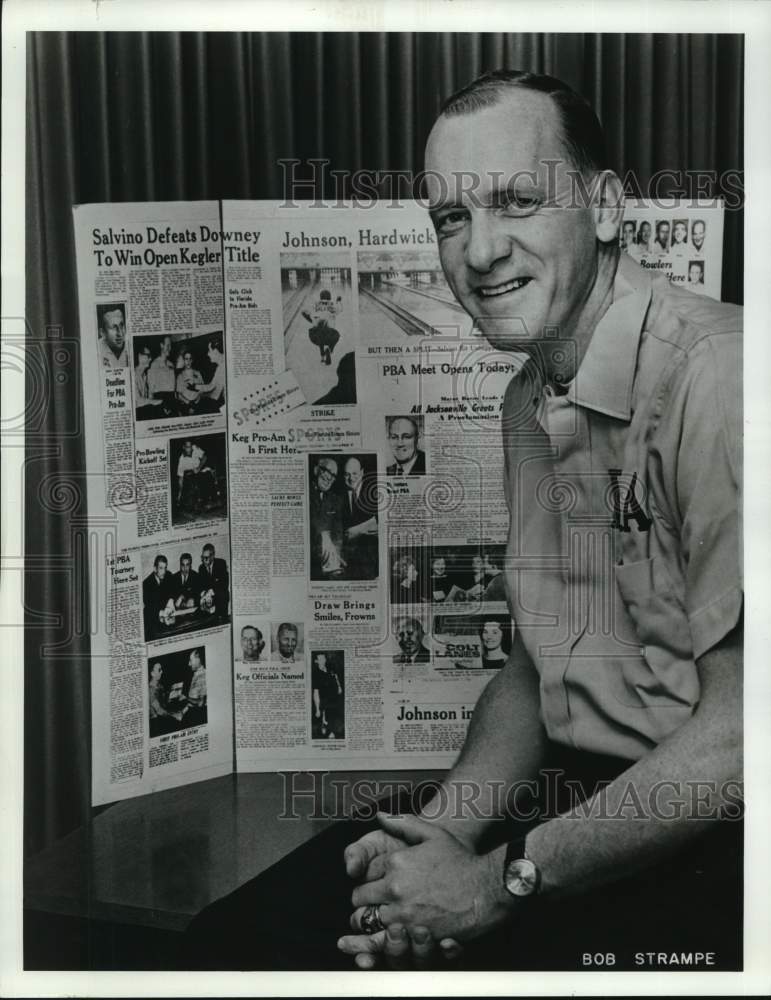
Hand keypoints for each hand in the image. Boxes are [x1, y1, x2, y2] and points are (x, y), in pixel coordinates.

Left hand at [341, 827, 463, 969]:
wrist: (487, 889)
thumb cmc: (461, 861)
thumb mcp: (433, 834)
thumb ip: (403, 823)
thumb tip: (380, 816)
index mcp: (395, 863)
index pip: (362, 879)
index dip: (367, 885)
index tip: (376, 889)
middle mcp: (394, 888)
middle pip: (359, 903)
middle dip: (365, 905)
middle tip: (376, 907)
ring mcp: (404, 913)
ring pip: (369, 924)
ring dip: (374, 923)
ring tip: (385, 922)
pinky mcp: (415, 935)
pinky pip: (387, 942)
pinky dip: (387, 940)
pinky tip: (396, 935)